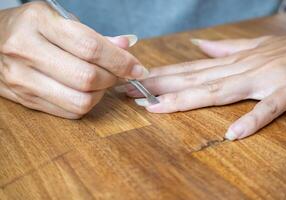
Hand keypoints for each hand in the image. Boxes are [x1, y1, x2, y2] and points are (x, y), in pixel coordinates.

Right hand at [0, 2, 147, 118]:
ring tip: (103, 82)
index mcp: (38, 22)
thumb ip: (94, 36)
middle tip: (120, 73)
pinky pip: (69, 112)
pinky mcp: (25, 100)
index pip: (90, 47)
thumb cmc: (29, 27)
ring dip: (102, 94)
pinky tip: (88, 91)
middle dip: (113, 78)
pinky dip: (87, 104)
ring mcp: (22, 79)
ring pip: (80, 100)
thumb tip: (127, 46)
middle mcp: (26, 51)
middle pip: (87, 77)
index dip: (121, 61)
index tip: (137, 68)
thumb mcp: (58, 19)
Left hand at [118, 35, 285, 139]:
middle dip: (161, 87)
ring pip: (219, 91)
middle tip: (131, 94)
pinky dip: (252, 120)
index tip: (136, 81)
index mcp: (231, 62)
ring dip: (188, 100)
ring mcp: (262, 80)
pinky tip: (233, 135)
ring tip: (159, 109)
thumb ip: (225, 48)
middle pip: (194, 79)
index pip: (189, 69)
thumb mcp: (254, 46)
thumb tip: (199, 47)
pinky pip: (268, 108)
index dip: (162, 75)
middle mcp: (240, 69)